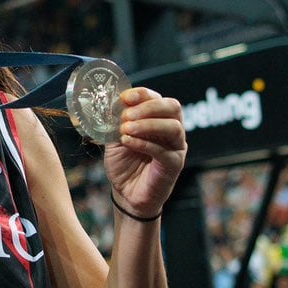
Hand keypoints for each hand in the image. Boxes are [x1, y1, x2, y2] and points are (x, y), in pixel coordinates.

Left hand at [103, 88, 185, 218]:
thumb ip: (115, 122)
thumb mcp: (114, 138)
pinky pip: (164, 150)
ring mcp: (175, 146)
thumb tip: (112, 104)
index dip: (142, 94)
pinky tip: (128, 142)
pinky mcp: (175, 164)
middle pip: (172, 107)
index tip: (124, 98)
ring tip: (127, 130)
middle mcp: (171, 129)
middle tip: (127, 115)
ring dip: (148, 124)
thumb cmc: (123, 163)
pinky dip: (144, 143)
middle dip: (148, 107)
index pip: (157, 98)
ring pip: (173, 127)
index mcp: (157, 119)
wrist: (126, 192)